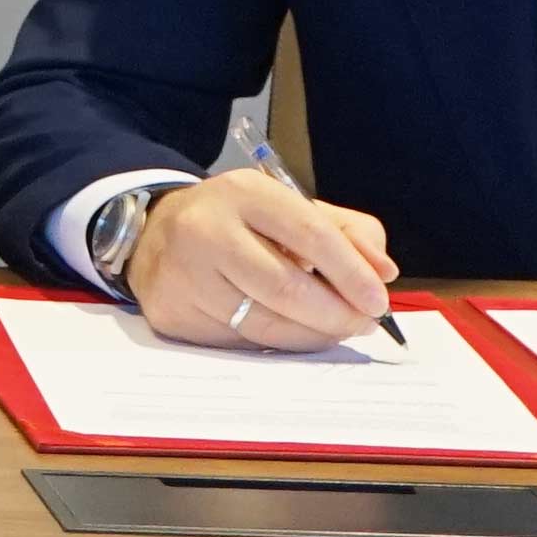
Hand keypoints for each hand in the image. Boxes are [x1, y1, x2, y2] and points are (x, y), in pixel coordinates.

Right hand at [131, 169, 396, 349]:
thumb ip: (346, 232)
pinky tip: (291, 333)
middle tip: (361, 324)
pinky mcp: (173, 313)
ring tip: (334, 329)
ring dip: (312, 335)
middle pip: (287, 288)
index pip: (310, 234)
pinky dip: (276, 344)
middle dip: (336, 314)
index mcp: (244, 193)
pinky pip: (240, 342)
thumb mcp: (289, 207)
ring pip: (265, 324)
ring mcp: (184, 275)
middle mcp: (206, 230)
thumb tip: (382, 272)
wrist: (155, 233)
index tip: (378, 301)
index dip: (351, 272)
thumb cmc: (239, 222)